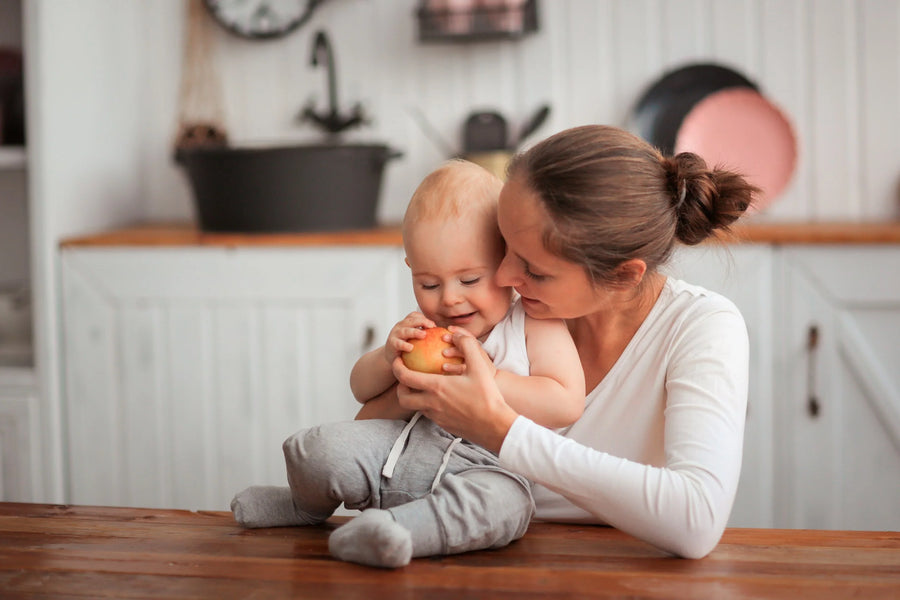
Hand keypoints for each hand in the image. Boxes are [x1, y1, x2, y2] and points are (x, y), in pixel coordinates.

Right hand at [383, 312, 434, 365]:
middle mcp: (401, 326)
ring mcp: (395, 334)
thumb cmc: (408, 348)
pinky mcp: (392, 344)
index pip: (414, 316)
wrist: (393, 357)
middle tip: (432, 326)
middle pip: (411, 320)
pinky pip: (398, 343)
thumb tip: (445, 337)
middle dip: (422, 322)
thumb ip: (427, 336)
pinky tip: (411, 348)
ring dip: (414, 332)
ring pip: (405, 331)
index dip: (424, 318)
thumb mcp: (416, 339)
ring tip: (423, 335)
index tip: (433, 325)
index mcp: (407, 323)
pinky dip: (404, 345)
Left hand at [393, 332, 518, 452]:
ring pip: (415, 407)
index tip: (398, 360)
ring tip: (425, 385)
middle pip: (403, 397)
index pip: (405, 377)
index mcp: (436, 387)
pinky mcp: (444, 425)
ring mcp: (436, 417)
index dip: (397, 367)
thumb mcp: (480, 366)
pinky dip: (428, 404)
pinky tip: (442, 398)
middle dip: (400, 386)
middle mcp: (431, 404)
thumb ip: (467, 346)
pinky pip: (429, 414)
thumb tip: (456, 334)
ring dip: (415, 396)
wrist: (495, 427)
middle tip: (408, 377)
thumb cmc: (487, 396)